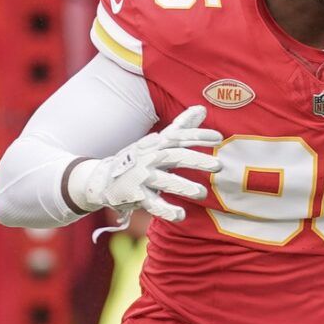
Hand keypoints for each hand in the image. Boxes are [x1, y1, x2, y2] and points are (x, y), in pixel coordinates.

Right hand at [68, 106, 217, 221]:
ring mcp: (142, 176)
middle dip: (197, 160)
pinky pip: (153, 204)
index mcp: (158, 144)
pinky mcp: (136, 195)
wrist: (104, 179)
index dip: (199, 135)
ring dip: (184, 187)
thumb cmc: (139, 158)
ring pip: (164, 181)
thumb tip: (203, 108)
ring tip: (202, 193)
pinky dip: (167, 210)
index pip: (179, 136)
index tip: (219, 138)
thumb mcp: (159, 141)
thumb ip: (181, 127)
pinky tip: (180, 215)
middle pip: (175, 156)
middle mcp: (150, 157)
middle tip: (219, 165)